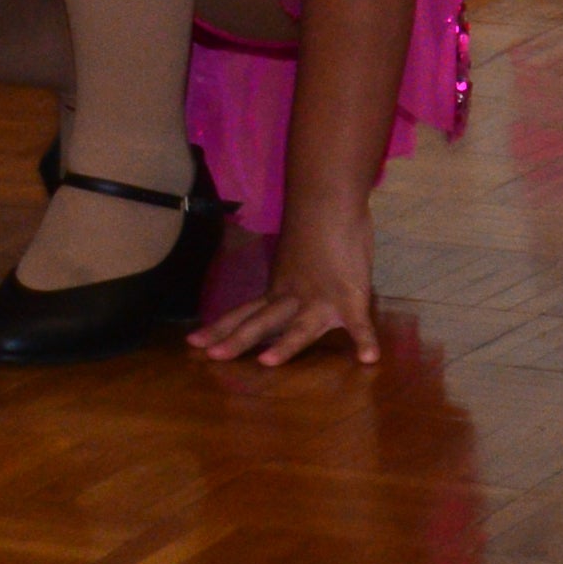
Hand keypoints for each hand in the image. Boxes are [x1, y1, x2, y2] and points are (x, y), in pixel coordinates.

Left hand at [194, 203, 379, 366]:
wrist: (327, 200)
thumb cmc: (313, 228)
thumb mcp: (294, 260)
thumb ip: (293, 282)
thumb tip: (290, 296)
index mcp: (279, 289)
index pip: (245, 312)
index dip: (221, 328)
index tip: (193, 344)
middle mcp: (292, 296)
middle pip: (261, 321)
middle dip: (236, 340)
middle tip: (210, 356)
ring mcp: (321, 298)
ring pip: (300, 326)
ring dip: (284, 345)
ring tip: (267, 363)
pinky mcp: (351, 295)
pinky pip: (360, 321)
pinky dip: (365, 339)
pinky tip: (369, 358)